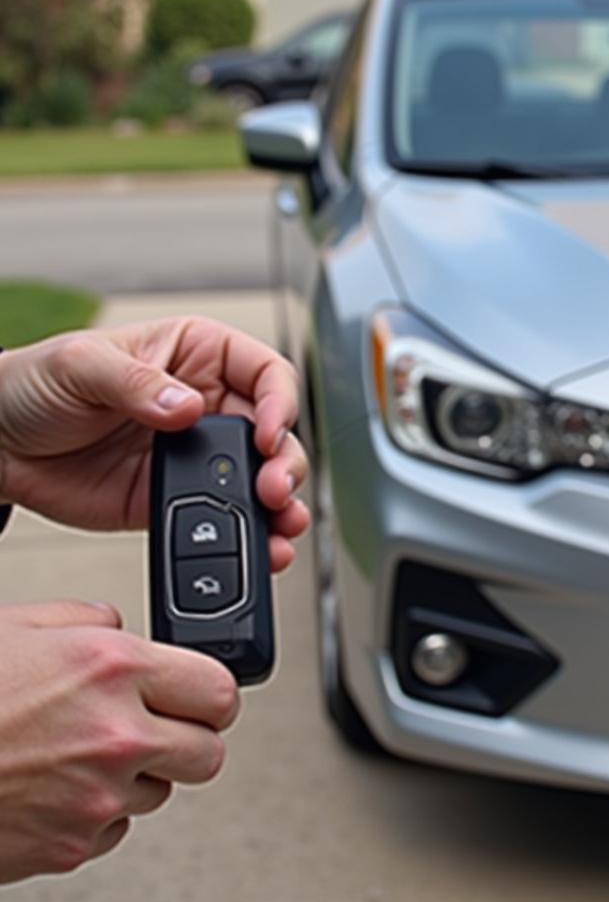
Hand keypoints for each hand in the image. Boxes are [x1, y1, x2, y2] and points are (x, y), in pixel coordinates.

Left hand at [0, 316, 308, 570]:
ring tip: (279, 522)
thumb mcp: (79, 364)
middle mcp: (207, 404)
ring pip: (260, 477)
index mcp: (195, 356)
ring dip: (279, 504)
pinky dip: (249, 535)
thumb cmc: (31, 384)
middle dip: (284, 463)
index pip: (264, 373)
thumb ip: (136, 383)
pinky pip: (225, 517)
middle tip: (271, 488)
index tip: (267, 435)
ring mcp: (195, 455)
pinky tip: (260, 545)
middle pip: (274, 432)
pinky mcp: (177, 499)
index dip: (278, 403)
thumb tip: (188, 407)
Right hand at [0, 600, 237, 883]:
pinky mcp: (67, 848)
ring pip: (161, 792)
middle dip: (190, 738)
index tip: (201, 693)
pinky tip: (60, 786)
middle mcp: (116, 735)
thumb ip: (88, 622)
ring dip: (139, 774)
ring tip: (86, 752)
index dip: (211, 692)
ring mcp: (94, 798)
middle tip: (161, 726)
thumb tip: (118, 626)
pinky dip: (99, 812)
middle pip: (209, 753)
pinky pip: (115, 830)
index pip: (220, 690)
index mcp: (113, 670)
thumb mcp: (20, 626)